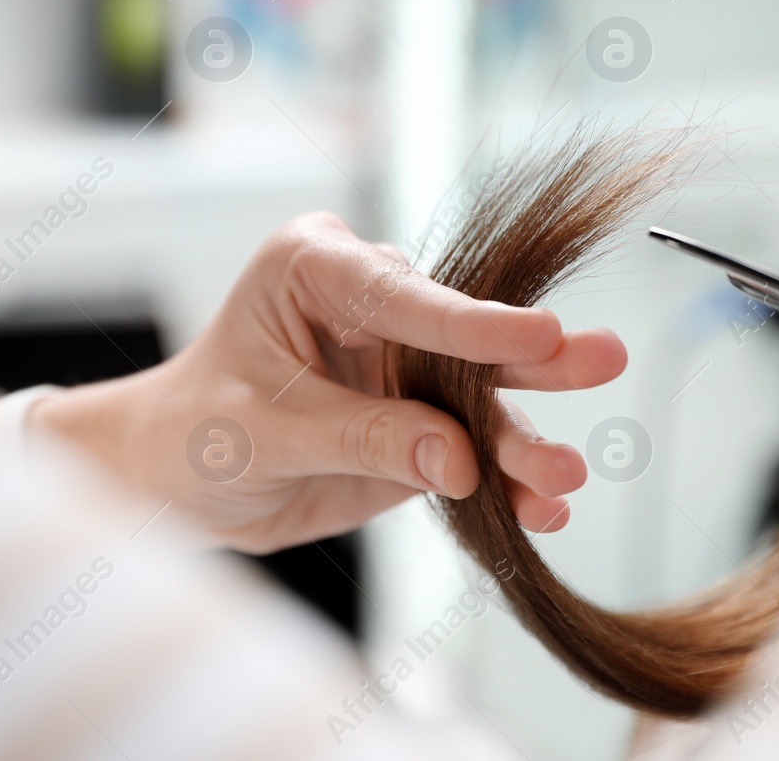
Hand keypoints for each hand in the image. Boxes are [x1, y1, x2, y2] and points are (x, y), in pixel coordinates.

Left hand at [32, 212, 625, 552]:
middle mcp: (371, 305)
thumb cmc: (197, 432)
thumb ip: (366, 439)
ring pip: (477, 398)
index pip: (404, 296)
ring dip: (523, 439)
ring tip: (566, 477)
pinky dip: (503, 483)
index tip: (541, 332)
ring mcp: (401, 364)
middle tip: (603, 359)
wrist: (175, 482)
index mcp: (317, 268)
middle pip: (461, 335)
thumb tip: (462, 461)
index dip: (473, 322)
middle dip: (531, 359)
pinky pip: (470, 449)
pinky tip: (542, 509)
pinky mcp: (418, 420)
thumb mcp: (268, 433)